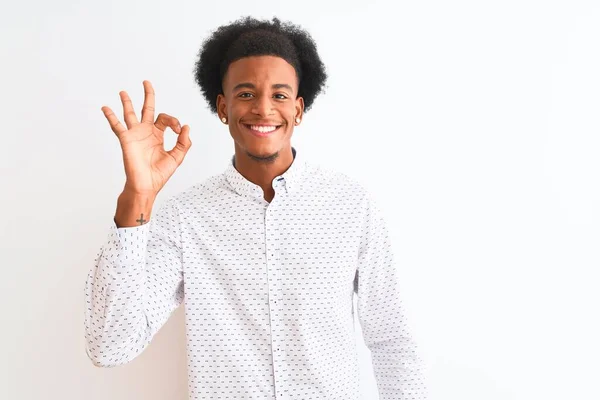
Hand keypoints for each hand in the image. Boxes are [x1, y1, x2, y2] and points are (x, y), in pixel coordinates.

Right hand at [101, 80, 191, 195]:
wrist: (146, 185)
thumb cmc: (159, 174)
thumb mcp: (177, 157)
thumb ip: (183, 143)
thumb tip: (186, 127)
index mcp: (158, 136)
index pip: (165, 119)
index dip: (173, 120)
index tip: (177, 129)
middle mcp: (146, 132)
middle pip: (147, 109)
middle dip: (148, 96)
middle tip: (146, 82)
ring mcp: (135, 135)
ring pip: (130, 114)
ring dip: (127, 102)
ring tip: (123, 91)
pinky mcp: (126, 139)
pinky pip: (117, 126)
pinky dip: (111, 117)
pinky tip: (105, 108)